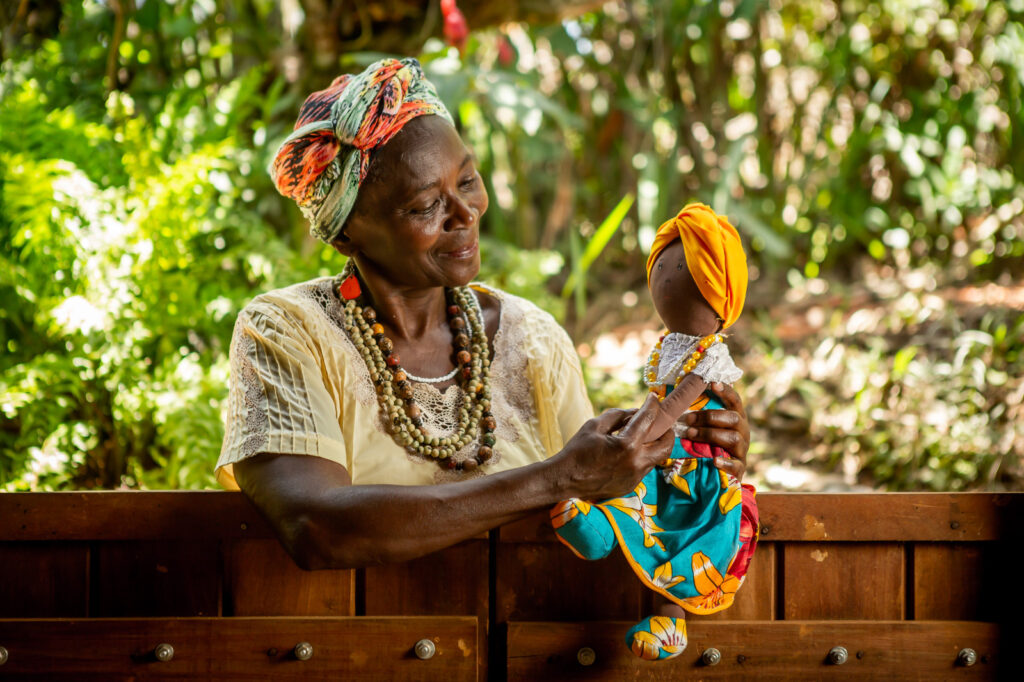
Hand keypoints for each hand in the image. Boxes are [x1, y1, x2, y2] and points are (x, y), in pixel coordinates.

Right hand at [550, 397, 675, 500]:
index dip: (652, 405)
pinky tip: (627, 453)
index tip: (653, 398)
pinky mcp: (630, 486)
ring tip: (641, 437)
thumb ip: (618, 415)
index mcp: (627, 445)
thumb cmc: (577, 450)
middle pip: (666, 446)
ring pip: (656, 458)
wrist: (564, 480)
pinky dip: (640, 458)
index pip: (648, 419)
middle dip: (667, 432)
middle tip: (660, 424)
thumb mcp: (595, 425)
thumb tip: (635, 412)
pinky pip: (642, 469)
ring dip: (653, 446)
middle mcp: (636, 463)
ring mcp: (635, 477)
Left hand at [678, 382, 749, 479]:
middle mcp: (742, 431)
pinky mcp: (740, 468)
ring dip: (710, 434)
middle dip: (709, 417)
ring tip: (690, 435)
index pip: (735, 401)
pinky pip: (736, 465)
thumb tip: (669, 398)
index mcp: (736, 418)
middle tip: (687, 420)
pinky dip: (725, 462)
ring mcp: (742, 450)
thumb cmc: (708, 443)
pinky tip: (714, 461)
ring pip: (733, 438)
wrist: (719, 475)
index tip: (712, 383)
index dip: (726, 391)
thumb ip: (696, 414)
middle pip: (733, 418)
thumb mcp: (705, 427)